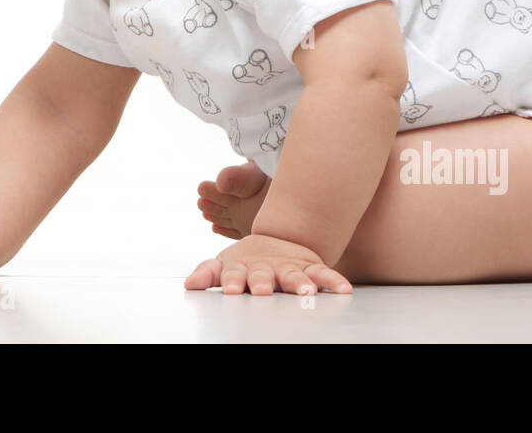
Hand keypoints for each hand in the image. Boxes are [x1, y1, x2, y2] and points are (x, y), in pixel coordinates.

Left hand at [184, 233, 352, 295]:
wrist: (275, 240)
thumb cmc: (246, 261)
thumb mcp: (223, 265)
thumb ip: (208, 273)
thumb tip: (189, 284)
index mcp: (242, 267)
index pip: (234, 274)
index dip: (232, 281)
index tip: (230, 290)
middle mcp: (266, 267)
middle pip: (263, 275)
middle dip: (262, 283)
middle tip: (261, 291)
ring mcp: (287, 266)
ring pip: (294, 275)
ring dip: (299, 283)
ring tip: (306, 292)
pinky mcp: (308, 266)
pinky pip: (322, 273)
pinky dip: (332, 279)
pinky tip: (342, 288)